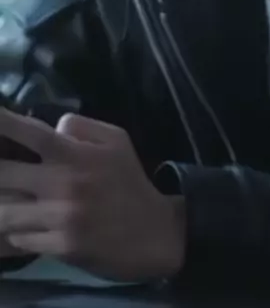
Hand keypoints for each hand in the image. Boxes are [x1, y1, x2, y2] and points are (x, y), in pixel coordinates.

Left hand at [0, 109, 185, 280]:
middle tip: (7, 175)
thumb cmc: (129, 181)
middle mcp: (62, 182)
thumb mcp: (116, 139)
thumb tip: (51, 127)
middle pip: (4, 173)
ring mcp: (59, 217)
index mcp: (74, 153)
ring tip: (14, 201)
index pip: (29, 132)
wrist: (152, 232)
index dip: (2, 123)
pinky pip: (19, 239)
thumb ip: (81, 126)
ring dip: (4, 207)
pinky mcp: (59, 246)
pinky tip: (29, 228)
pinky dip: (18, 233)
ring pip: (4, 212)